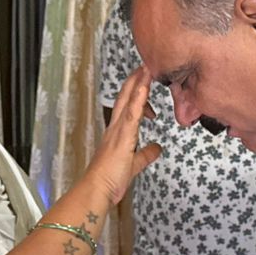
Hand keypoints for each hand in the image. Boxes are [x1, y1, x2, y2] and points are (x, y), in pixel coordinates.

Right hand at [84, 69, 161, 206]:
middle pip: (125, 99)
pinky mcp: (122, 136)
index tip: (142, 80)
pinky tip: (144, 87)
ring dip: (137, 85)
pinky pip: (132, 113)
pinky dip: (138, 98)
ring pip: (128, 102)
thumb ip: (145, 155)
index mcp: (117, 134)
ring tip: (146, 69)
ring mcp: (118, 130)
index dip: (133, 94)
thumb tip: (157, 148)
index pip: (126, 108)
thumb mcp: (134, 165)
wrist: (98, 188)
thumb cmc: (110, 179)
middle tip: (143, 66)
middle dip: (134, 82)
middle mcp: (115, 128)